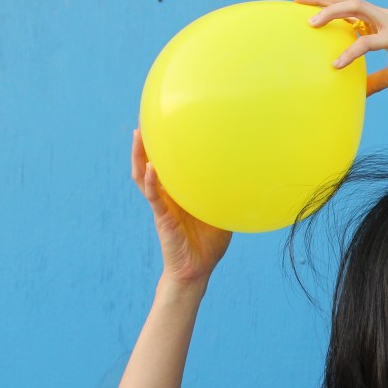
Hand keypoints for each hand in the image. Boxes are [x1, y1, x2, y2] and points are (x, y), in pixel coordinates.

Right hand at [131, 129, 231, 284]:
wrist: (196, 270)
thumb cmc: (208, 244)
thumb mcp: (221, 215)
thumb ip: (227, 196)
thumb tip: (248, 179)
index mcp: (178, 194)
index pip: (168, 165)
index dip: (163, 147)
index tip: (166, 123)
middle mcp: (166, 196)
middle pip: (149, 164)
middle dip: (145, 143)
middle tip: (145, 118)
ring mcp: (162, 206)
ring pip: (143, 176)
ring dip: (139, 155)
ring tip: (138, 134)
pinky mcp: (162, 219)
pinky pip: (154, 198)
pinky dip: (151, 183)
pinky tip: (150, 169)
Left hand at [294, 0, 387, 96]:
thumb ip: (375, 80)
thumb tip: (359, 92)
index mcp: (383, 22)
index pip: (350, 7)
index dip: (328, 4)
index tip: (305, 6)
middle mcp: (384, 16)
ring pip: (354, 8)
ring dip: (330, 12)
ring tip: (310, 23)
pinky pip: (368, 42)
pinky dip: (350, 52)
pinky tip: (336, 64)